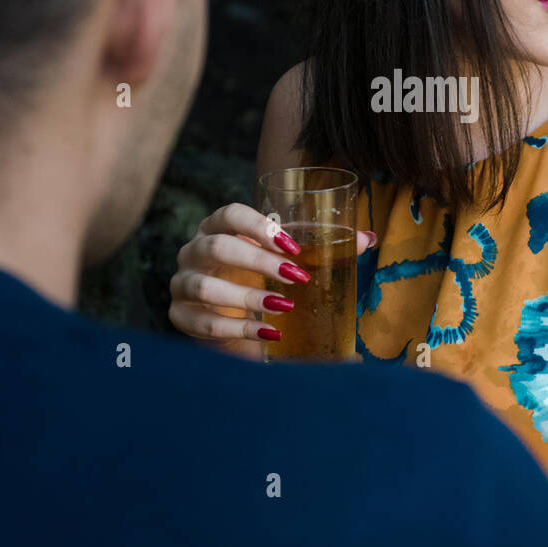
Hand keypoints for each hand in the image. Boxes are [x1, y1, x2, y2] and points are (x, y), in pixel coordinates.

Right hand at [169, 202, 376, 359]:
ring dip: (247, 297)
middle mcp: (194, 250)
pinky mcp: (179, 315)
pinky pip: (202, 321)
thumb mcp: (287, 262)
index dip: (257, 226)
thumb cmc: (260, 279)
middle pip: (217, 247)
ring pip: (205, 285)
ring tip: (283, 307)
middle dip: (258, 261)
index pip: (228, 214)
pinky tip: (267, 333)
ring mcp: (181, 283)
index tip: (292, 245)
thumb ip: (324, 249)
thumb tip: (368, 238)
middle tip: (296, 277)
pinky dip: (237, 329)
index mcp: (218, 227)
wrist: (232, 319)